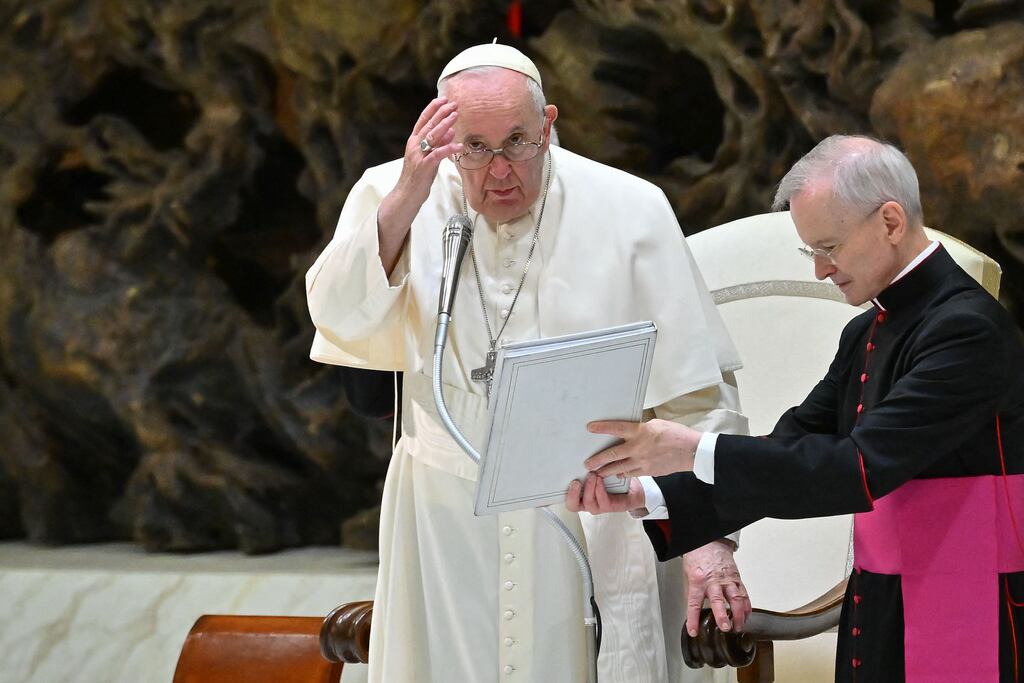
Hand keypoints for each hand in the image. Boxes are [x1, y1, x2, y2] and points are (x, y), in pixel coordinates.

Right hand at [393, 96, 461, 201]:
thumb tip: (451, 131)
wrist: (407, 194)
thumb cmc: (419, 176)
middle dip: (442, 113)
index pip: (423, 119)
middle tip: (453, 104)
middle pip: (429, 125)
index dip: (433, 108)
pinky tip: (459, 145)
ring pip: (432, 136)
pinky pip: (438, 154)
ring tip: (455, 116)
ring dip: (445, 125)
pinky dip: (448, 148)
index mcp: (414, 141)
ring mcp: (418, 155)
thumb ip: (438, 144)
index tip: (443, 99)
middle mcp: (414, 145)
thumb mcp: (429, 157)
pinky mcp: (424, 166)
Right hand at [565, 473, 644, 514]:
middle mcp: (587, 503)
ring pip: (588, 503)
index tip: (567, 479)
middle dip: (573, 494)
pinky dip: (600, 490)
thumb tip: (576, 453)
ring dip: (589, 488)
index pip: (567, 499)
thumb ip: (586, 468)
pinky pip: (602, 501)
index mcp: (581, 496)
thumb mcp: (597, 471)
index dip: (564, 493)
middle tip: (576, 481)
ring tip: (592, 475)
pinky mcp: (610, 507)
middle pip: (572, 506)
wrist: (634, 488)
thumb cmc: (612, 478)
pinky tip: (601, 479)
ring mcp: (598, 507)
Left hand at [585, 419, 699, 477]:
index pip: (616, 428)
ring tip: (597, 473)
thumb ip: (641, 429)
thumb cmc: (676, 434)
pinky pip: (631, 473)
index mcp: (640, 431)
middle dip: (598, 460)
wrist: (691, 450)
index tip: (589, 428)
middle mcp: (638, 447)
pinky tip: (618, 473)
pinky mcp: (648, 471)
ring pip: (619, 468)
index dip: (602, 428)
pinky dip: (623, 473)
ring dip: (607, 471)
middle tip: (587, 463)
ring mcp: (642, 461)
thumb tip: (630, 431)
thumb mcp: (656, 424)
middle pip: (612, 455)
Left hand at [683, 540, 750, 636]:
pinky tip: (746, 616)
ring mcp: (727, 580)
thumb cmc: (698, 558)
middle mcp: (713, 581)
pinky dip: (746, 607)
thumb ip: (690, 593)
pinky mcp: (737, 579)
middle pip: (718, 600)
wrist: (710, 542)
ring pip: (736, 598)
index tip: (693, 631)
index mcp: (698, 581)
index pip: (694, 603)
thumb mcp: (687, 575)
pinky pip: (744, 594)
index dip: (693, 619)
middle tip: (725, 628)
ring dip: (739, 615)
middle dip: (722, 615)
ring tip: (738, 627)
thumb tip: (692, 611)